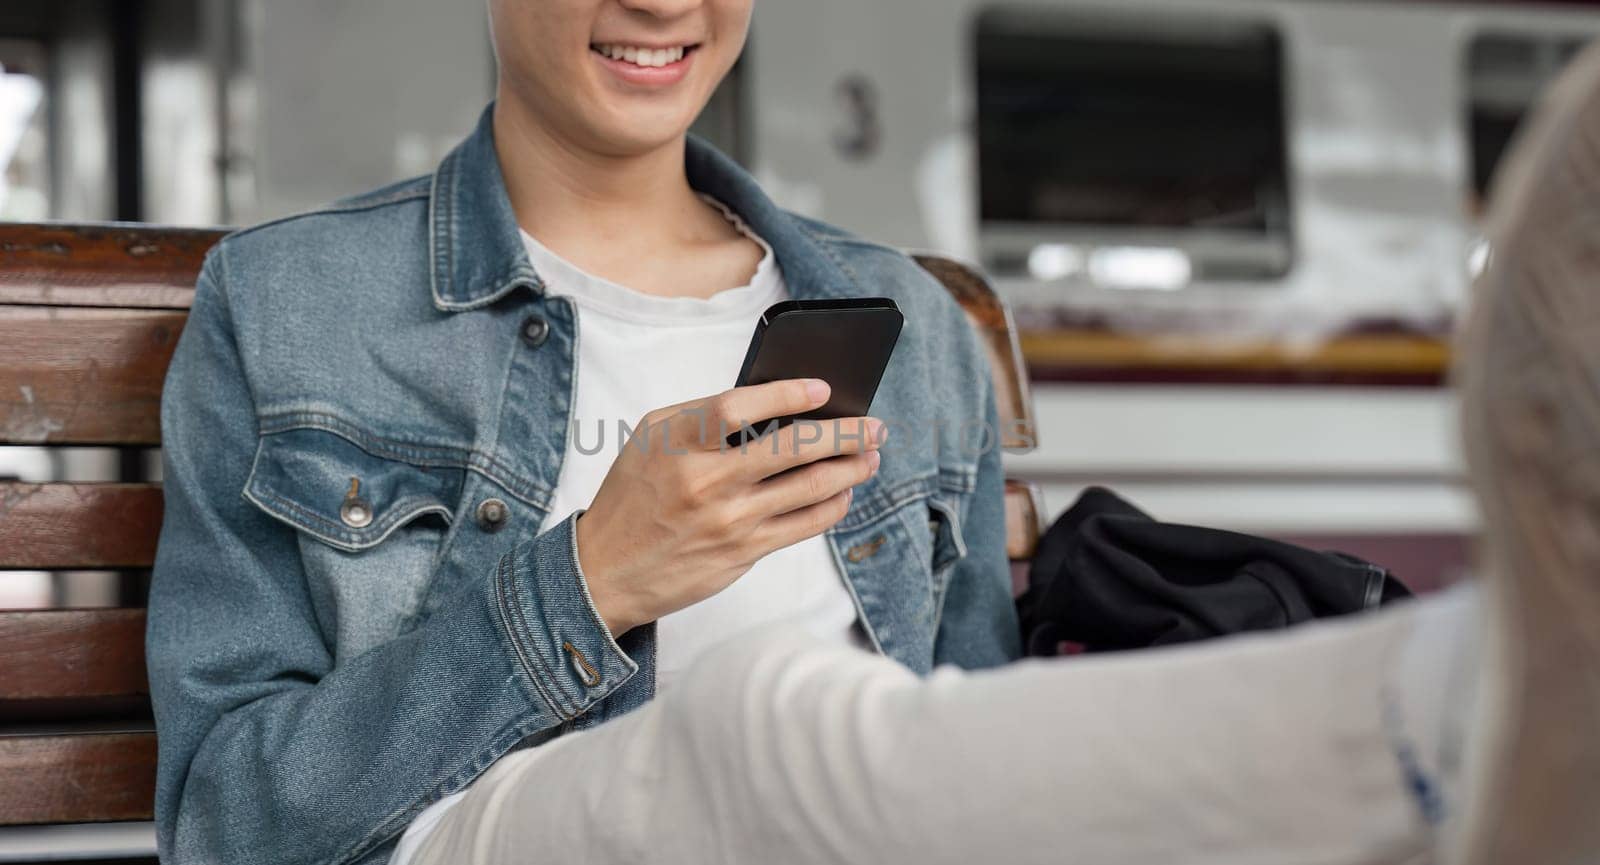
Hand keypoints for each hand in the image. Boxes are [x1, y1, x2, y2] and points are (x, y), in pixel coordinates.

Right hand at [574, 379, 884, 635]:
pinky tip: (844, 491)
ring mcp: (727, 520)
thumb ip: (703, 417)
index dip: (786, 394)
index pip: (737, 408)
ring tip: (871, 455)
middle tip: (875, 425)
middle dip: (844, 434)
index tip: (823, 390)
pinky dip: (833, 505)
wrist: (605, 571)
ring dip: (850, 469)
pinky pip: (803, 525)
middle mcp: (703, 481)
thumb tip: (775, 401)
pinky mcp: (742, 553)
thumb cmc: (634, 494)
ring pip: (808, 488)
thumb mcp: (650, 440)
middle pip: (791, 448)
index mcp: (675, 442)